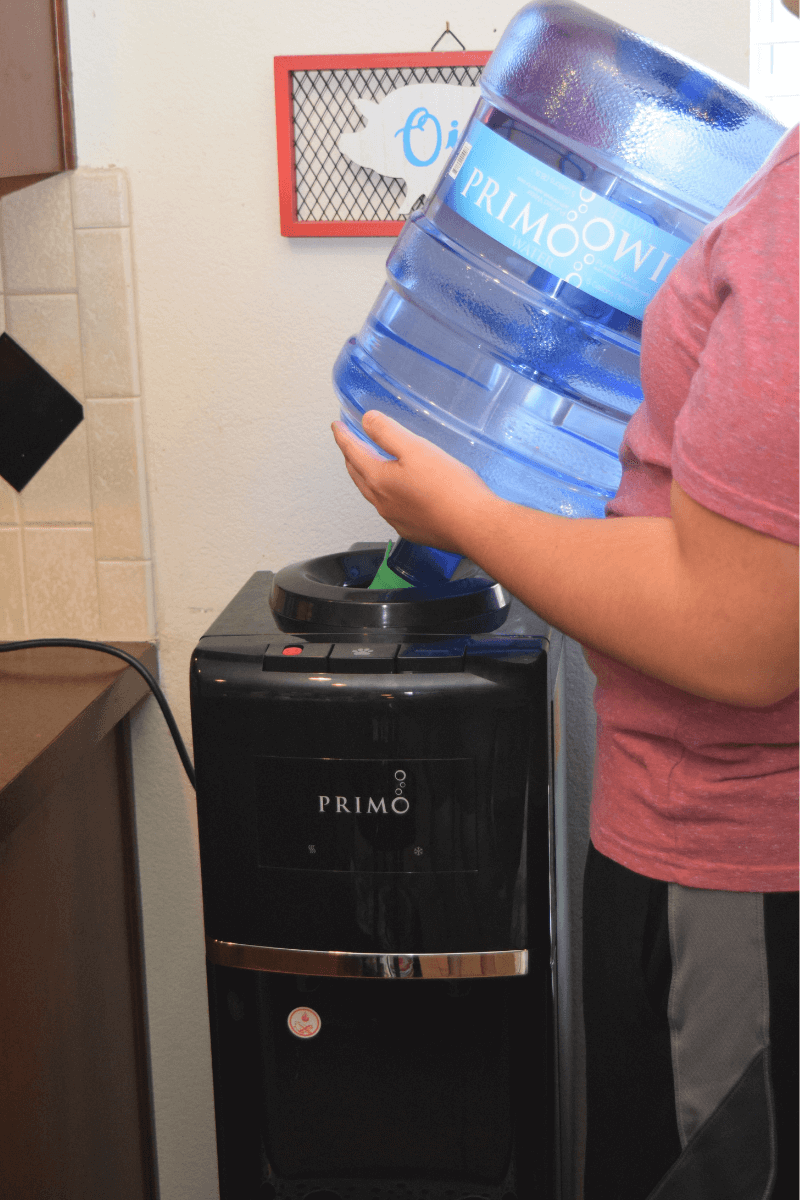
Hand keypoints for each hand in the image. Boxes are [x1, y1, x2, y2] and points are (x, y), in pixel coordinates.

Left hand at [331, 410, 499, 552]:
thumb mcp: (416, 448)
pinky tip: (398, 491)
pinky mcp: (413, 529)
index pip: (352, 452)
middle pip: (358, 475)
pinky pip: (391, 508)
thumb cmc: (450, 489)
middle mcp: (382, 503)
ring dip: (367, 476)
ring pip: (373, 493)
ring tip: (370, 465)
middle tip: (349, 443)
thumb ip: (388, 432)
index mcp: (379, 480)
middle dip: (351, 456)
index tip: (337, 426)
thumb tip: (367, 421)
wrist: (474, 526)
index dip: (343, 436)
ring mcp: (396, 519)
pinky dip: (386, 494)